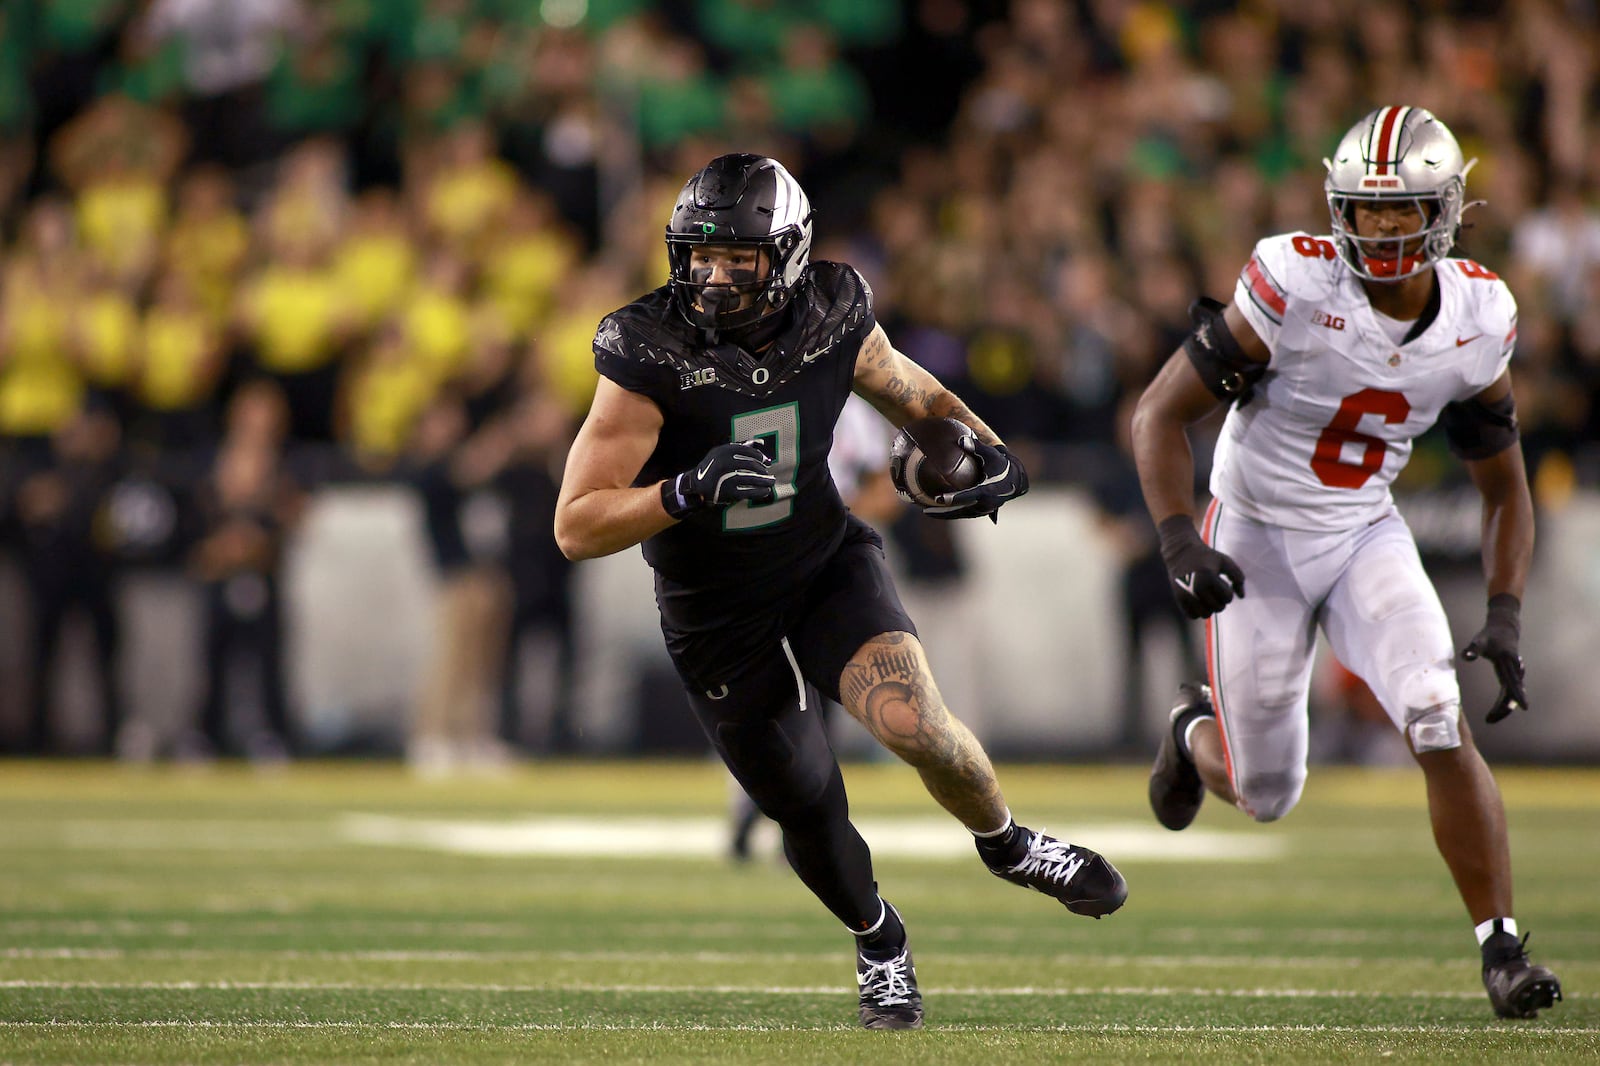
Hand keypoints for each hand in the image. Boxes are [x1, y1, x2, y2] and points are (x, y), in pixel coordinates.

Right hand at [662, 440, 775, 518]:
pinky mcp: (728, 492)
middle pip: (751, 465)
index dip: (758, 456)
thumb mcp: (719, 454)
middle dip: (762, 469)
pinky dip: (759, 492)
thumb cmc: (711, 468)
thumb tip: (759, 443)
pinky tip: (765, 491)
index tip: (765, 460)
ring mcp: (727, 478)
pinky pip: (748, 491)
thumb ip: (738, 448)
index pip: (747, 451)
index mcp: (723, 451)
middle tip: (767, 473)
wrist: (695, 485)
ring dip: (764, 481)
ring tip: (771, 482)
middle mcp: (725, 463)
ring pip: (752, 479)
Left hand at [924, 439, 1028, 521]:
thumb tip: (960, 439)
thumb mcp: (991, 454)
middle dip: (944, 511)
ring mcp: (983, 509)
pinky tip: (936, 512)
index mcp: (987, 490)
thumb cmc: (1001, 464)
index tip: (939, 499)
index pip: (967, 495)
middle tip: (926, 511)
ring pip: (961, 514)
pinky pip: (963, 514)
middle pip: (961, 509)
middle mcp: (985, 503)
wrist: (1014, 480)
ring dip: (945, 514)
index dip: (953, 498)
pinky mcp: (980, 511)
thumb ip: (975, 447)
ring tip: (927, 512)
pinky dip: (951, 513)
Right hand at [1157, 515, 1244, 618]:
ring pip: (1206, 614)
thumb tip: (1241, 596)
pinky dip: (1198, 611)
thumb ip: (1238, 577)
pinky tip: (1199, 600)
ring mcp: (1185, 595)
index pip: (1227, 597)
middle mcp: (1195, 588)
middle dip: (1220, 599)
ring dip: (1210, 607)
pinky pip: (1193, 616)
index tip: (1222, 582)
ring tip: (1207, 595)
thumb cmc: (1206, 556)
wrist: (1180, 552)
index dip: (1228, 591)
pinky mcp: (1178, 599)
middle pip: (1218, 608)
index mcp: (1208, 577)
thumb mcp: (1225, 561)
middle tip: (1214, 588)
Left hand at [1461, 594, 1526, 723]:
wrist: (1504, 628)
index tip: (1523, 708)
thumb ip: (1472, 649)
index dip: (1517, 696)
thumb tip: (1466, 657)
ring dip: (1504, 707)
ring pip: (1512, 694)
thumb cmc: (1489, 635)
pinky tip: (1498, 709)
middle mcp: (1514, 670)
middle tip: (1490, 720)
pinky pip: (1510, 690)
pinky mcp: (1512, 674)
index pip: (1513, 683)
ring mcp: (1515, 672)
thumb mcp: (1479, 640)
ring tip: (1490, 718)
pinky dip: (1505, 700)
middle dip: (1504, 708)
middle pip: (1513, 693)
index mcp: (1508, 663)